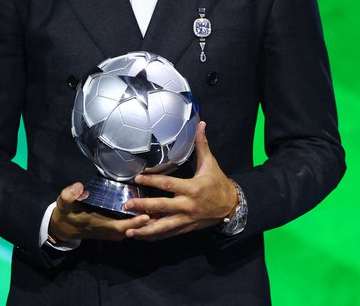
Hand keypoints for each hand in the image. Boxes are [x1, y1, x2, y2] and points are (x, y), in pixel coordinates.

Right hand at [48, 182, 150, 242]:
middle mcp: (108, 231)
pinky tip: (149, 212)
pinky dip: (140, 223)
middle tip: (161, 210)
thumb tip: (79, 187)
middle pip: (131, 230)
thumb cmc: (66, 214)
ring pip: (133, 230)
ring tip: (160, 210)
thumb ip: (69, 194)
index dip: (133, 223)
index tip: (146, 215)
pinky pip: (130, 229)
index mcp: (98, 225)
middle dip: (146, 223)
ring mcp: (112, 232)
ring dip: (145, 223)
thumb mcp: (63, 203)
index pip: (119, 226)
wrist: (64, 229)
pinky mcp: (114, 231)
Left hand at [122, 121, 236, 240]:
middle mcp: (188, 205)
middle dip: (144, 206)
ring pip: (164, 226)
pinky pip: (168, 233)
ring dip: (146, 229)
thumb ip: (201, 145)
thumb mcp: (211, 164)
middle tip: (127, 205)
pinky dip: (154, 236)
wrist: (233, 206)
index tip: (137, 178)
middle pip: (163, 207)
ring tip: (129, 231)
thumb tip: (200, 124)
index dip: (152, 181)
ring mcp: (186, 219)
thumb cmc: (218, 183)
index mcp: (192, 188)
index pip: (168, 184)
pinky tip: (141, 236)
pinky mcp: (186, 228)